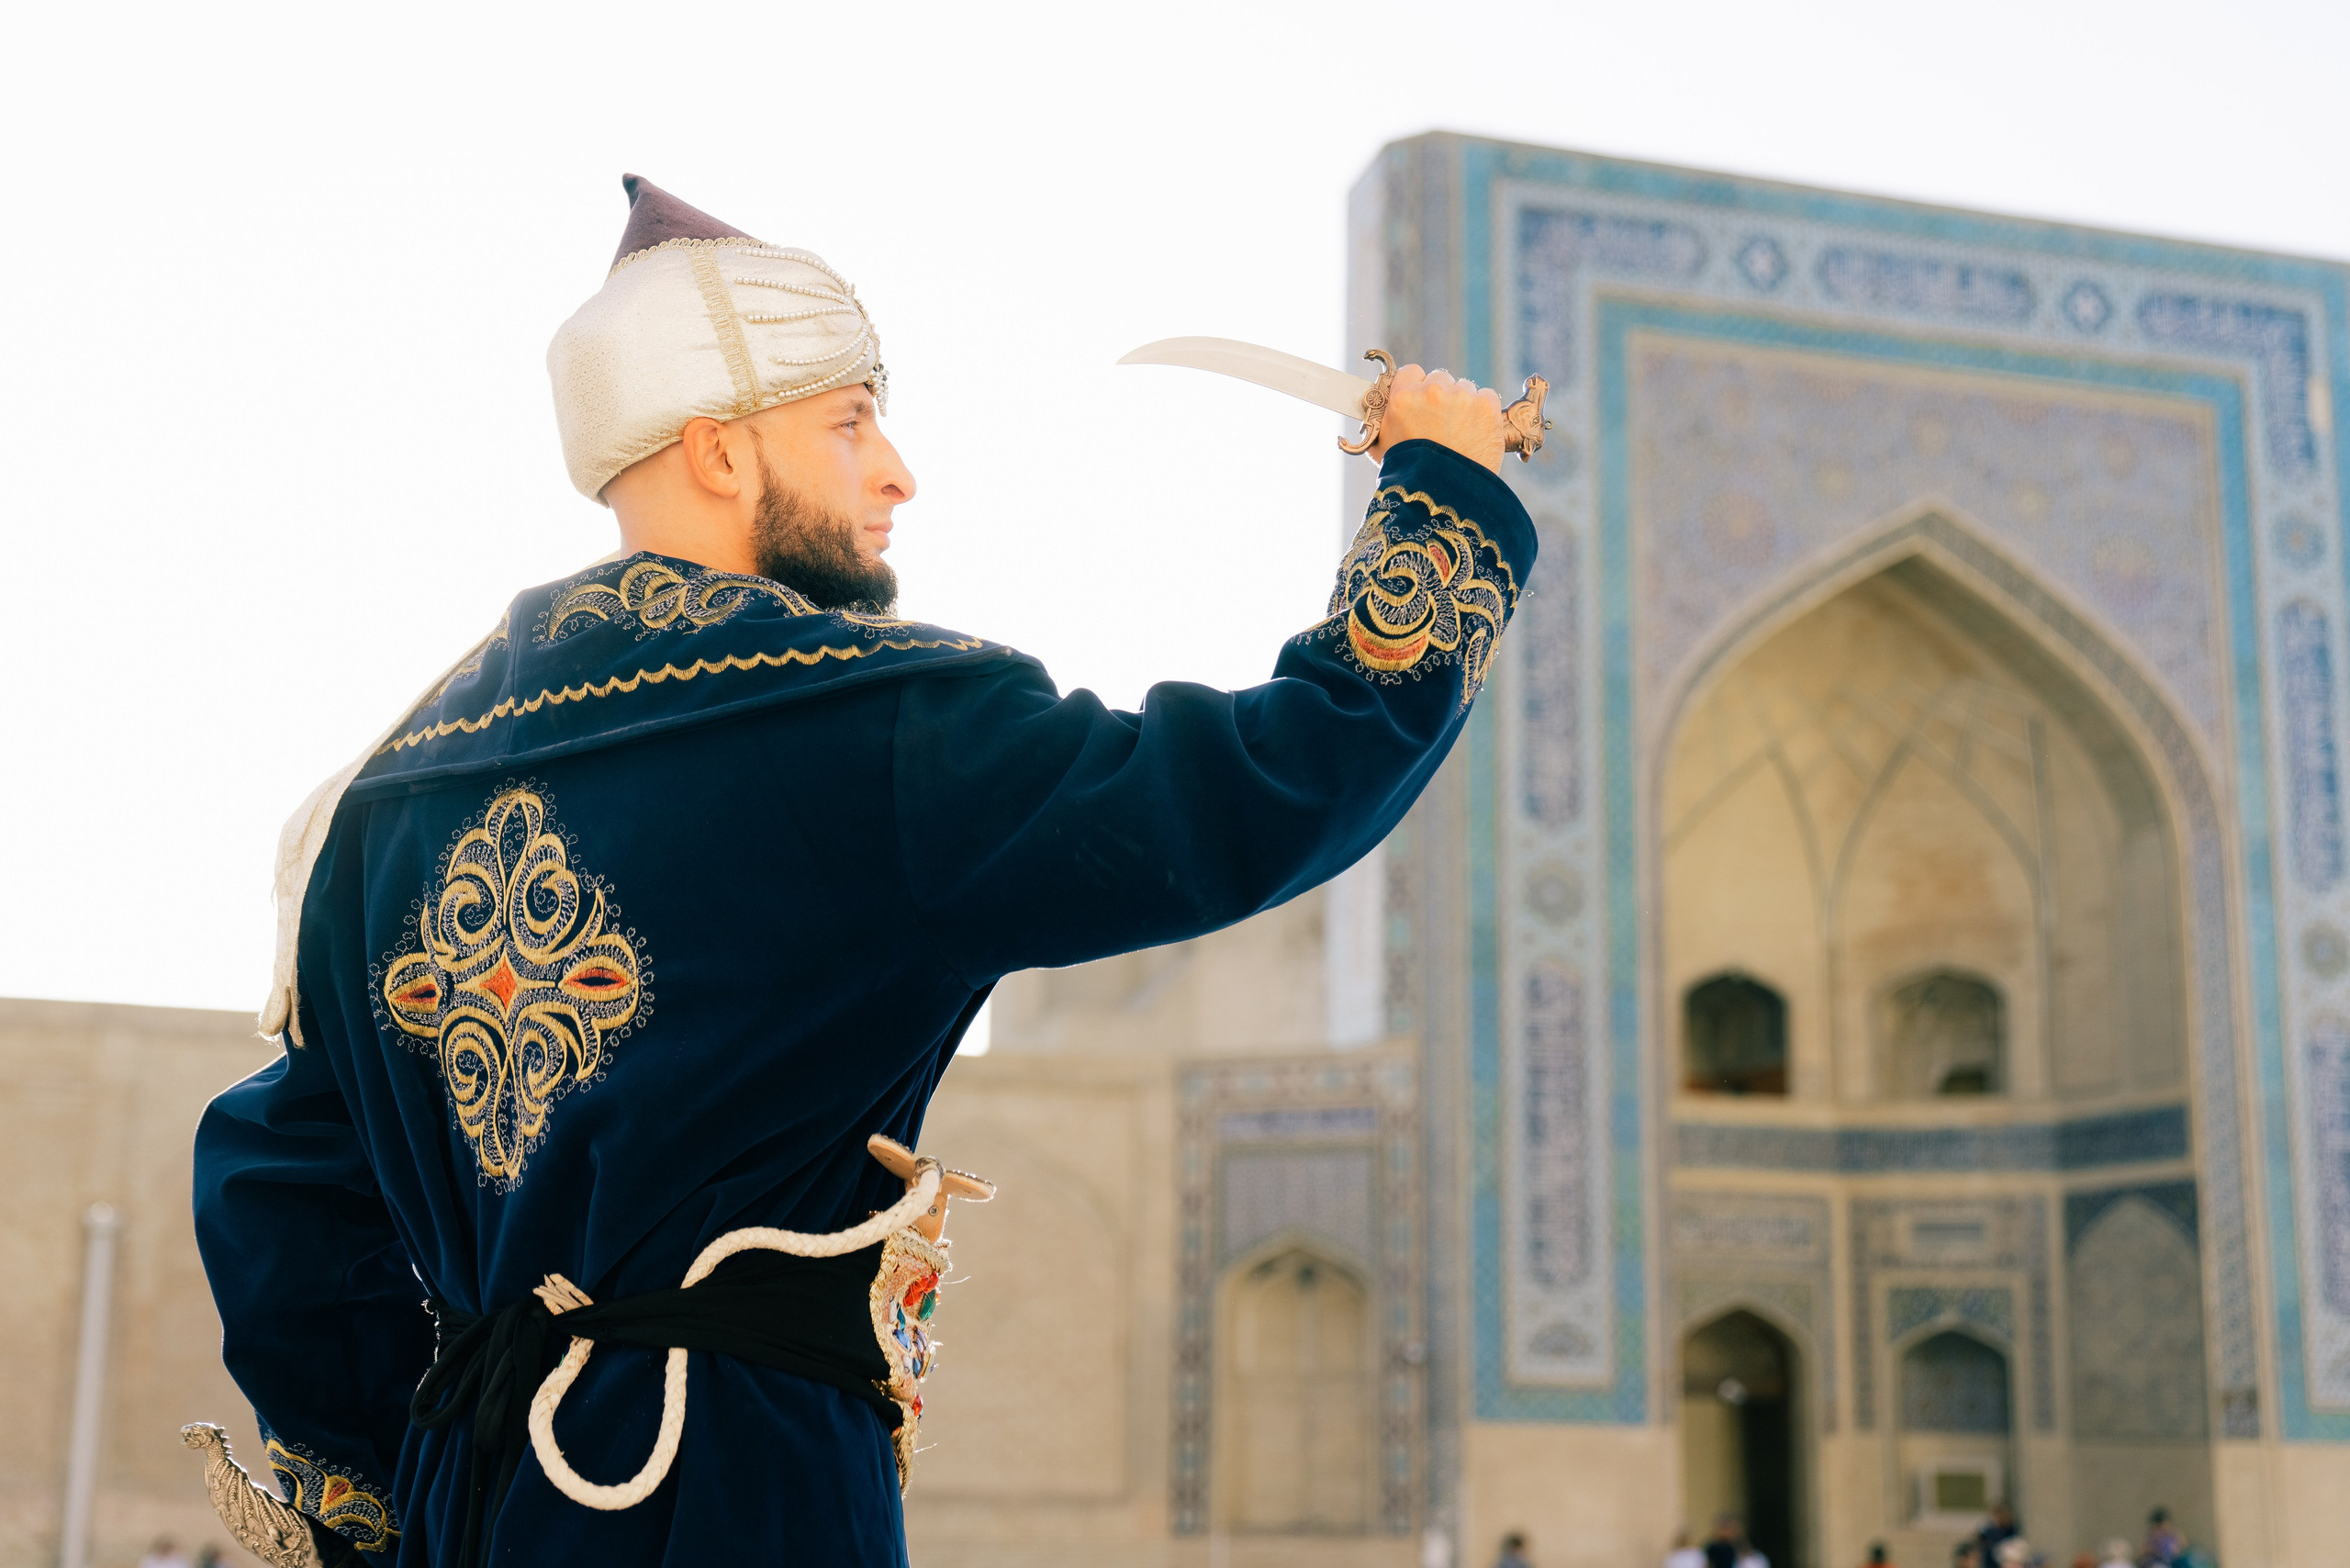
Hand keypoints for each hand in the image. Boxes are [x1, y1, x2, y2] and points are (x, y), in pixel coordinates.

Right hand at [1369, 364, 1506, 473]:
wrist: (1444, 494)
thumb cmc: (1408, 474)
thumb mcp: (1381, 445)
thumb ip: (1380, 420)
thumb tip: (1374, 407)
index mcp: (1403, 397)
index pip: (1411, 371)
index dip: (1416, 385)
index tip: (1421, 400)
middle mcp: (1432, 391)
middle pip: (1440, 379)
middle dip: (1441, 397)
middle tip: (1441, 423)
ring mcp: (1462, 397)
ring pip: (1464, 388)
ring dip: (1463, 404)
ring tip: (1460, 434)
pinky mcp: (1487, 406)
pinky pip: (1487, 397)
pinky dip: (1484, 412)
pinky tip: (1476, 433)